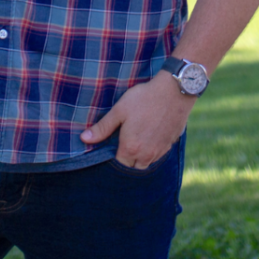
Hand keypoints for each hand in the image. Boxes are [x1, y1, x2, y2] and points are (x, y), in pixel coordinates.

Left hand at [79, 73, 194, 167]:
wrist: (174, 92)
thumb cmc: (144, 99)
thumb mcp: (119, 110)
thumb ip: (102, 127)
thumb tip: (84, 139)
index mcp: (130, 148)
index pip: (118, 164)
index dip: (112, 157)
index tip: (111, 145)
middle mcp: (146, 155)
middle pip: (132, 167)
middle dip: (126, 159)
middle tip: (123, 143)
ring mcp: (159, 151)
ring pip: (146, 163)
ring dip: (139, 158)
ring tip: (135, 141)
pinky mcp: (170, 145)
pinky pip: (158, 156)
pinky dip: (152, 152)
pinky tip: (149, 137)